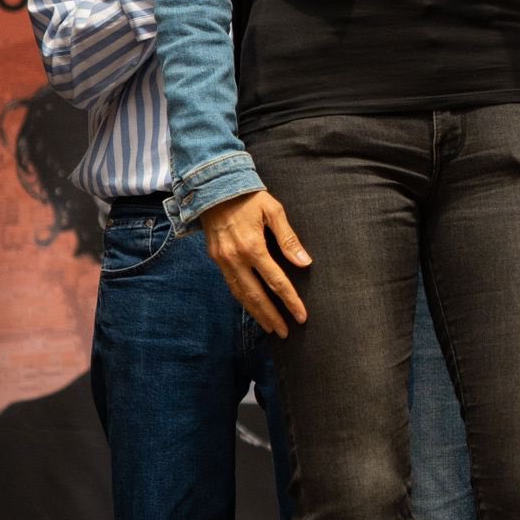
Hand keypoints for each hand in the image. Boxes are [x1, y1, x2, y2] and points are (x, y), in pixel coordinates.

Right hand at [200, 188, 311, 337]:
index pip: (276, 281)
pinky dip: (242, 299)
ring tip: (269, 326)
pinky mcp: (215, 258)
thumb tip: (304, 262)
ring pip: (240, 294)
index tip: (301, 316)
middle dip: (271, 316)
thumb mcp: (273, 210)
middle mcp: (236, 258)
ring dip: (256, 312)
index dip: (290, 300)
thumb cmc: (249, 197)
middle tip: (285, 332)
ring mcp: (223, 260)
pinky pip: (230, 284)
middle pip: (256, 295)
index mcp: (253, 246)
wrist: (215, 187)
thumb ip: (288, 238)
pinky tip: (251, 306)